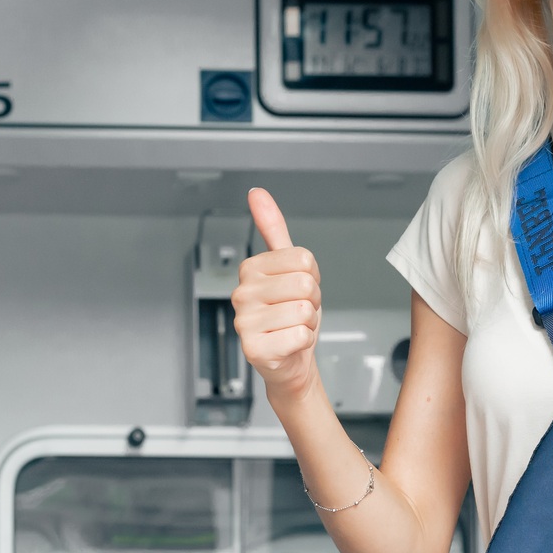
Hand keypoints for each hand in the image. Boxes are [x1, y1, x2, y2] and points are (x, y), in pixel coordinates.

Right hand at [233, 187, 322, 407]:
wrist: (289, 360)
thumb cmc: (290, 313)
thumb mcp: (288, 267)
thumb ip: (273, 228)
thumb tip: (256, 193)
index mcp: (250, 268)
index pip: (304, 259)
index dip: (311, 276)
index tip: (297, 289)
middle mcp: (241, 293)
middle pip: (305, 284)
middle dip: (312, 300)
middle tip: (296, 311)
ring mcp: (244, 322)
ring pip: (304, 310)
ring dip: (308, 322)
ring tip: (291, 327)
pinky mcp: (253, 348)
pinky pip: (301, 335)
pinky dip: (304, 342)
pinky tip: (288, 344)